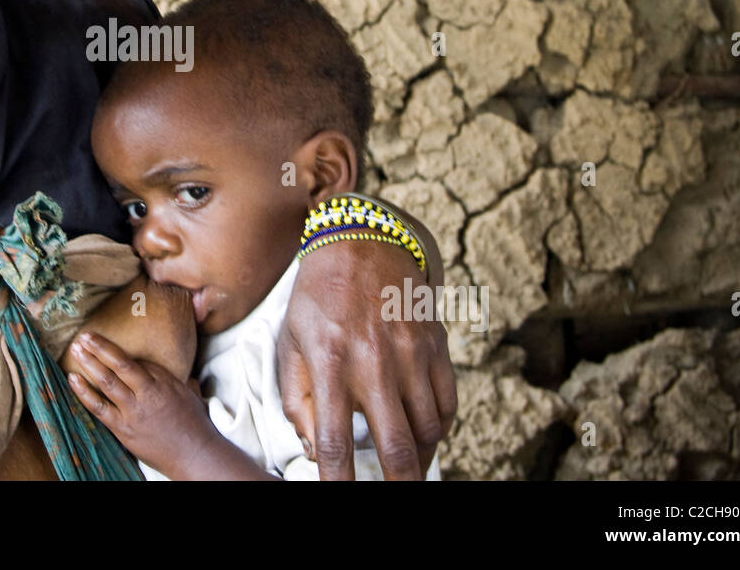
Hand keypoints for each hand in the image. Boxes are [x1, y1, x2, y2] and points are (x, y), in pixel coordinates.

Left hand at [67, 331, 219, 476]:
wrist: (195, 455)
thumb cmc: (194, 423)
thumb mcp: (189, 392)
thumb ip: (175, 377)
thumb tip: (174, 364)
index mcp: (163, 381)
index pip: (136, 359)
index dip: (118, 350)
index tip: (102, 339)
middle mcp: (147, 393)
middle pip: (119, 364)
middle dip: (100, 347)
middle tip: (84, 335)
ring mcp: (133, 411)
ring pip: (107, 382)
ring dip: (89, 363)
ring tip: (76, 349)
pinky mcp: (123, 429)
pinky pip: (99, 407)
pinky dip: (84, 392)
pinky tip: (73, 379)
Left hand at [278, 220, 455, 480]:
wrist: (362, 242)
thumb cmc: (318, 297)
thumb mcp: (291, 341)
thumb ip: (298, 398)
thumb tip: (314, 448)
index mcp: (331, 362)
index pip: (334, 441)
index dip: (337, 481)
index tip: (338, 497)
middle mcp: (374, 362)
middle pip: (396, 447)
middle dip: (398, 484)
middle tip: (395, 496)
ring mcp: (411, 354)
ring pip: (428, 429)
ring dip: (420, 457)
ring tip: (407, 466)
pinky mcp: (436, 345)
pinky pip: (448, 402)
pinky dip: (441, 428)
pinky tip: (425, 434)